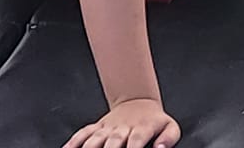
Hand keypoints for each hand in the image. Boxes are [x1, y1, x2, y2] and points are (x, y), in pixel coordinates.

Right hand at [64, 98, 179, 147]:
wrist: (138, 100)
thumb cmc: (153, 121)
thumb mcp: (170, 126)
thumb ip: (169, 138)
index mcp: (141, 128)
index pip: (136, 142)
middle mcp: (122, 128)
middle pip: (113, 143)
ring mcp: (107, 128)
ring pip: (95, 139)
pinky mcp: (97, 127)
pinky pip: (82, 134)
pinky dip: (73, 142)